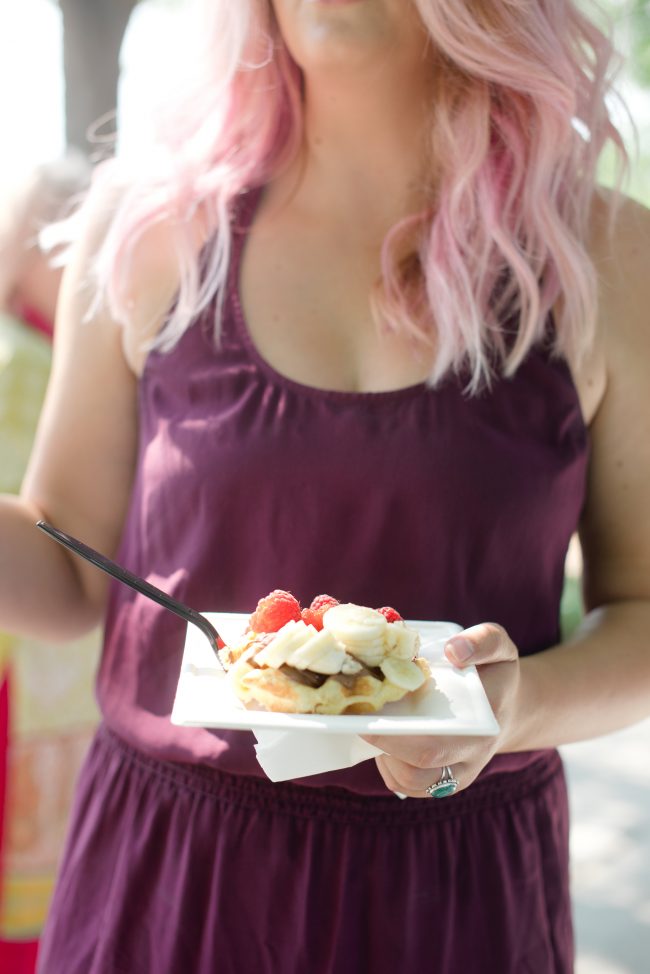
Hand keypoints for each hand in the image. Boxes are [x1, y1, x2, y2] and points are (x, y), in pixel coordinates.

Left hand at [362, 623, 521, 797]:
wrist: (505, 706)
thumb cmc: (494, 673)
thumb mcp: (498, 646)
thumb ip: (483, 641)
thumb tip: (453, 651)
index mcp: (482, 729)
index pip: (433, 748)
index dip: (396, 739)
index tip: (370, 713)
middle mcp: (469, 760)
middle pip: (417, 773)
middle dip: (381, 746)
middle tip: (360, 714)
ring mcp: (455, 776)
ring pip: (408, 782)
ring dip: (383, 756)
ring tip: (374, 721)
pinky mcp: (440, 782)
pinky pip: (405, 784)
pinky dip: (387, 764)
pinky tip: (384, 735)